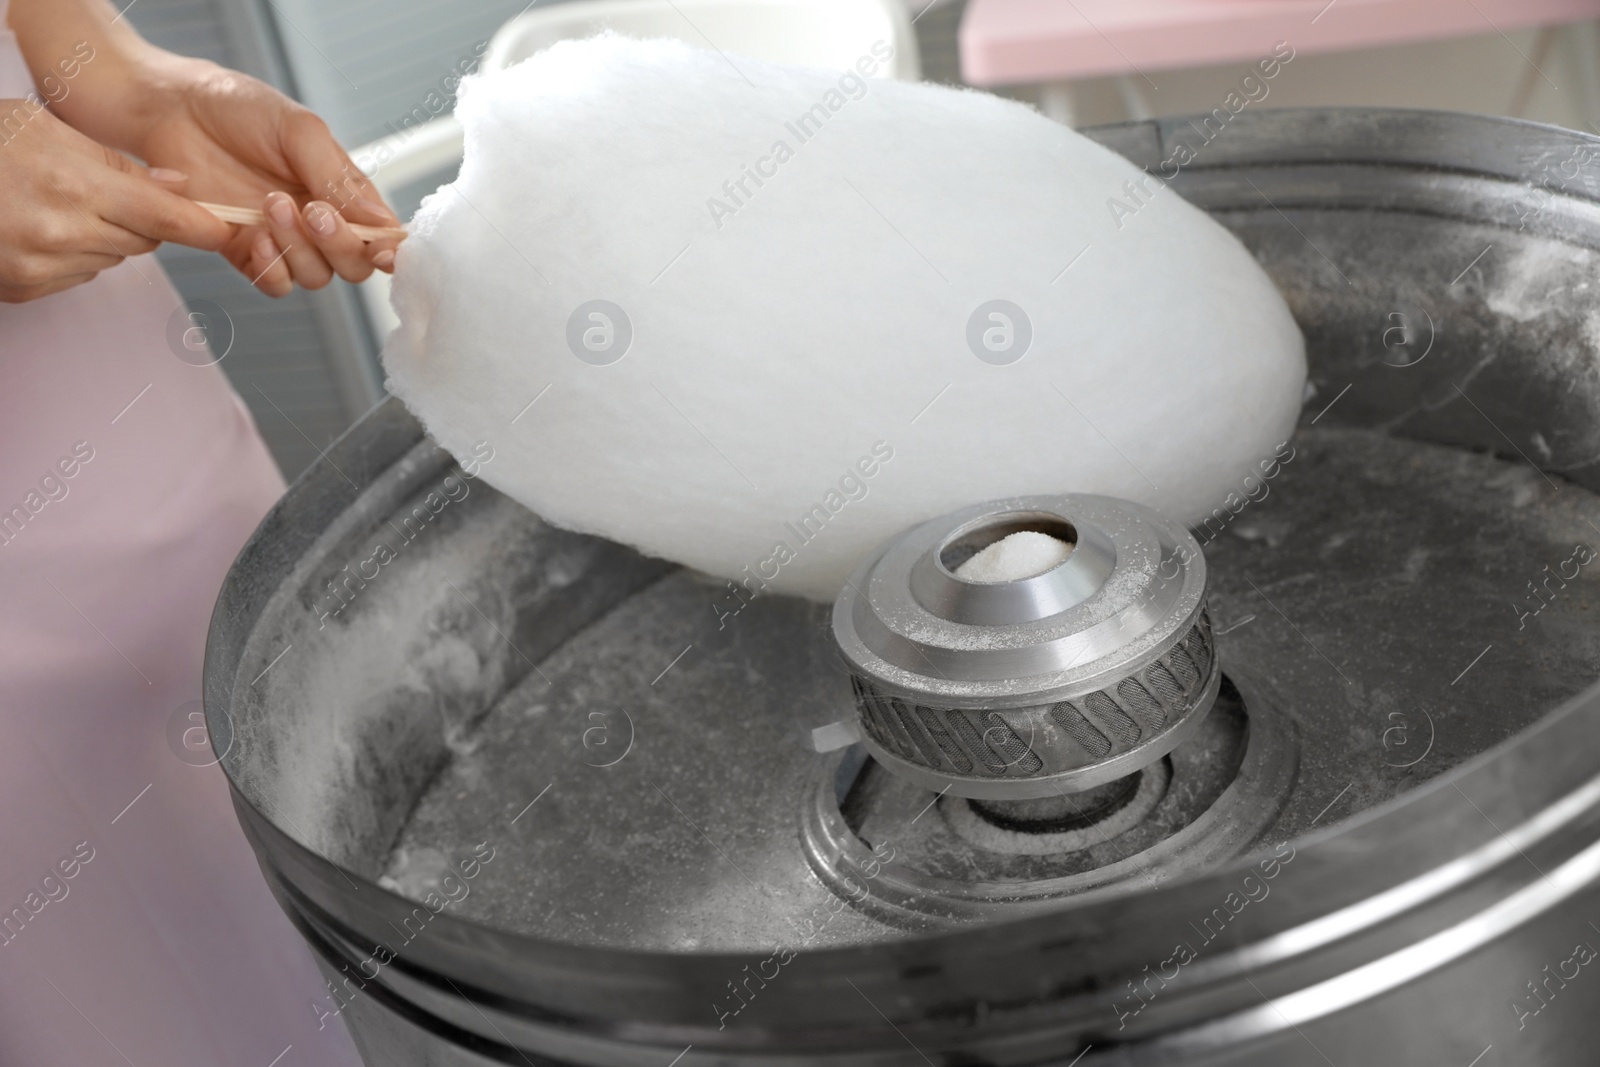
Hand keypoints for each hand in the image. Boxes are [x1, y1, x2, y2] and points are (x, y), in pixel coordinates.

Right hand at [0, 100, 230, 302]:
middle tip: (104, 192)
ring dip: (101, 237)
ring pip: (110, 260)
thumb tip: (179, 188)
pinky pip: (76, 277)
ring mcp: (39, 268)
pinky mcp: (22, 290)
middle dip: (139, 220)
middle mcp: (60, 235)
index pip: (164, 217)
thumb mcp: (44, 129)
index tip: (228, 230)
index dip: (202, 225)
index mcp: (72, 187)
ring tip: (56, 204)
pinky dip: (70, 256)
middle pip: (141, 241)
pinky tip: (36, 227)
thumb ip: (116, 163)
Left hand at [123, 59, 401, 296]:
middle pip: (355, 265)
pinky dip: (274, 268)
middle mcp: (317, 221)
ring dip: (300, 249)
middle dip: (341, 246)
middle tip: (314, 212)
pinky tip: (258, 236)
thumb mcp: (299, 130)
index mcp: (341, 191)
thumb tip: (382, 223)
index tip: (384, 249)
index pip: (382, 234)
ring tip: (271, 205)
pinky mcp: (245, 251)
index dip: (390, 250)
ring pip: (317, 277)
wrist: (169, 108)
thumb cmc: (236, 107)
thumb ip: (340, 179)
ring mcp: (282, 239)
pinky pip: (276, 283)